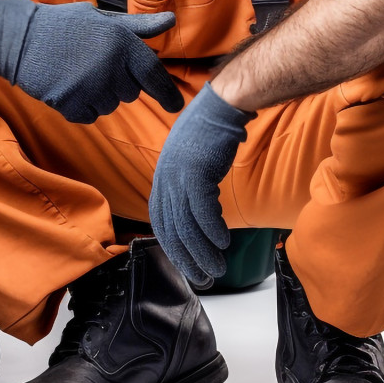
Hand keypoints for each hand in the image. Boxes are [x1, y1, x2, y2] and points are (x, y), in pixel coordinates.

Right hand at [0, 0, 181, 122]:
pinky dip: (82, 106)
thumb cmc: (65, 25)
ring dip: (100, 94)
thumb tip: (171, 20)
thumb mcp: (103, 19)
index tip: (175, 106)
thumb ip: (139, 26)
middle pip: (131, 92)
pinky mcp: (72, 105)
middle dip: (120, 82)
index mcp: (123, 43)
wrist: (21, 39)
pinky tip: (67, 84)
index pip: (155, 76)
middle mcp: (112, 68)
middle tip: (94, 63)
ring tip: (77, 71)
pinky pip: (90, 115)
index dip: (167, 94)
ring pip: (111, 105)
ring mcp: (91, 89)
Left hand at [149, 84, 253, 284]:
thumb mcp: (192, 161)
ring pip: (186, 224)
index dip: (172, 246)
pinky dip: (212, 230)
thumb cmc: (211, 131)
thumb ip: (190, 185)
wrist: (222, 104)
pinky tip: (223, 243)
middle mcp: (165, 177)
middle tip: (202, 277)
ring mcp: (178, 175)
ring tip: (216, 268)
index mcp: (162, 176)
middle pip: (171, 228)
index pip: (160, 220)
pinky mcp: (196, 171)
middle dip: (187, 257)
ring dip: (202, 250)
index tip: (186, 264)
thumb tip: (199, 212)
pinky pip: (202, 210)